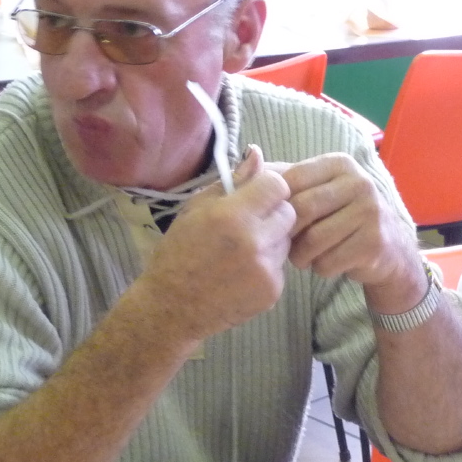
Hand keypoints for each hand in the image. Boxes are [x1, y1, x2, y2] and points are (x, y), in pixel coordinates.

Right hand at [138, 144, 295, 338]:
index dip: (267, 188)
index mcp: (231, 215)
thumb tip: (258, 153)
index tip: (255, 196)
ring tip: (242, 250)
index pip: (277, 185)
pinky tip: (243, 272)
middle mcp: (253, 241)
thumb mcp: (196, 209)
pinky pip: (282, 265)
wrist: (172, 308)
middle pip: (289, 211)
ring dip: (272, 239)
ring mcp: (266, 269)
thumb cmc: (179, 252)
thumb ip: (232, 181)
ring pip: (287, 239)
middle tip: (250, 224)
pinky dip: (268, 265)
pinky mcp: (272, 291)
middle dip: (273, 213)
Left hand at [276, 153, 420, 290]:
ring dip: (302, 255)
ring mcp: (371, 211)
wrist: (387, 249)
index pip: (293, 179)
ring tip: (305, 255)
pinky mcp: (374, 242)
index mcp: (340, 164)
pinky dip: (320, 268)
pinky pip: (329, 261)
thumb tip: (250, 154)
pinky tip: (326, 262)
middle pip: (303, 209)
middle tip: (289, 243)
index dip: (278, 205)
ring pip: (314, 239)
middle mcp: (359, 182)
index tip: (276, 219)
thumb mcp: (314, 190)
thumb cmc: (339, 217)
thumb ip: (281, 175)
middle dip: (289, 233)